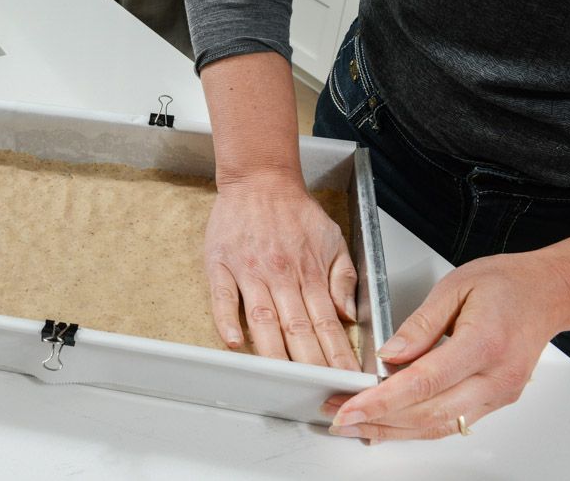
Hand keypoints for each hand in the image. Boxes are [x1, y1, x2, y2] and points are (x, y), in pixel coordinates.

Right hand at [205, 172, 359, 369]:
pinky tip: (233, 343)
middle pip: (297, 329)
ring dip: (274, 353)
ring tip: (282, 380)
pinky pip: (223, 298)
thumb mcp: (332, 238)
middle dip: (311, 364)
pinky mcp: (222, 265)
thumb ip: (344, 277)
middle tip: (320, 391)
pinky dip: (227, 321)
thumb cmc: (294, 211)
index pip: (328, 324)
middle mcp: (282, 276)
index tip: (346, 379)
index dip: (338, 355)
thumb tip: (347, 315)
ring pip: (263, 319)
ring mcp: (250, 271)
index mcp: (310, 272)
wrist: (260, 179)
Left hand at [322, 249, 569, 439]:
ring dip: (391, 430)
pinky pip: (451, 423)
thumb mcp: (454, 287)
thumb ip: (418, 325)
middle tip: (337, 416)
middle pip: (427, 413)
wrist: (546, 294)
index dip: (381, 399)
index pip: (423, 382)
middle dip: (376, 420)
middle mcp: (494, 378)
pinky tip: (388, 426)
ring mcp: (498, 395)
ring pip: (437, 427)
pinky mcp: (495, 401)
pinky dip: (415, 428)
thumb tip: (387, 355)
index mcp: (483, 344)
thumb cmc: (506, 284)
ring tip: (354, 424)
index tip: (349, 407)